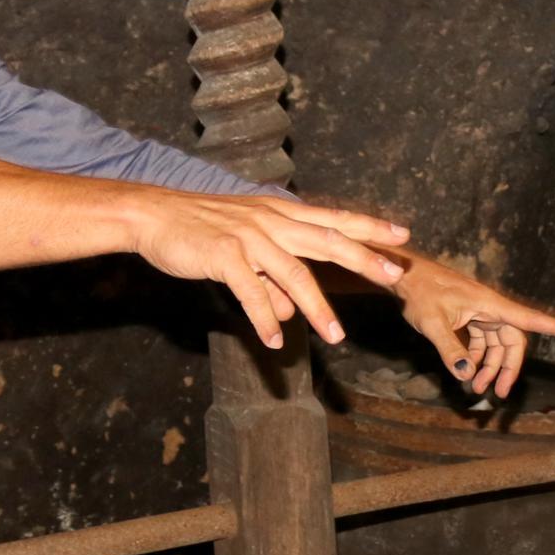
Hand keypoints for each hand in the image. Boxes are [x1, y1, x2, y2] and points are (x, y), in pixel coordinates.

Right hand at [124, 188, 408, 347]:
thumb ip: (271, 279)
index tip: (402, 234)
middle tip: (394, 276)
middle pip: (327, 241)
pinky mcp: (224, 255)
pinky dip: (265, 318)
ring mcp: (249, 237)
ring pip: (294, 275)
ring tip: (337, 337)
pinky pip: (251, 292)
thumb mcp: (245, 249)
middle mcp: (271, 221)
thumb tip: (292, 313)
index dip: (368, 226)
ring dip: (317, 309)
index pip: (333, 219)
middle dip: (364, 259)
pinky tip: (274, 341)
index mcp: (280, 214)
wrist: (152, 216)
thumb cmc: (200, 230)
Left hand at [392, 256, 554, 397]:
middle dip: (508, 367)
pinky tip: (466, 372)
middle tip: (499, 393)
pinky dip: (477, 358)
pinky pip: (482, 342)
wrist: (405, 276)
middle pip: (513, 341)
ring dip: (490, 366)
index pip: (529, 319)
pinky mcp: (469, 317)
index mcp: (490, 305)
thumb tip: (467, 375)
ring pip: (497, 344)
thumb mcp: (433, 324)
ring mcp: (480, 313)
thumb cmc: (420, 292)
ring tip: (478, 388)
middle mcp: (491, 309)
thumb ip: (451, 350)